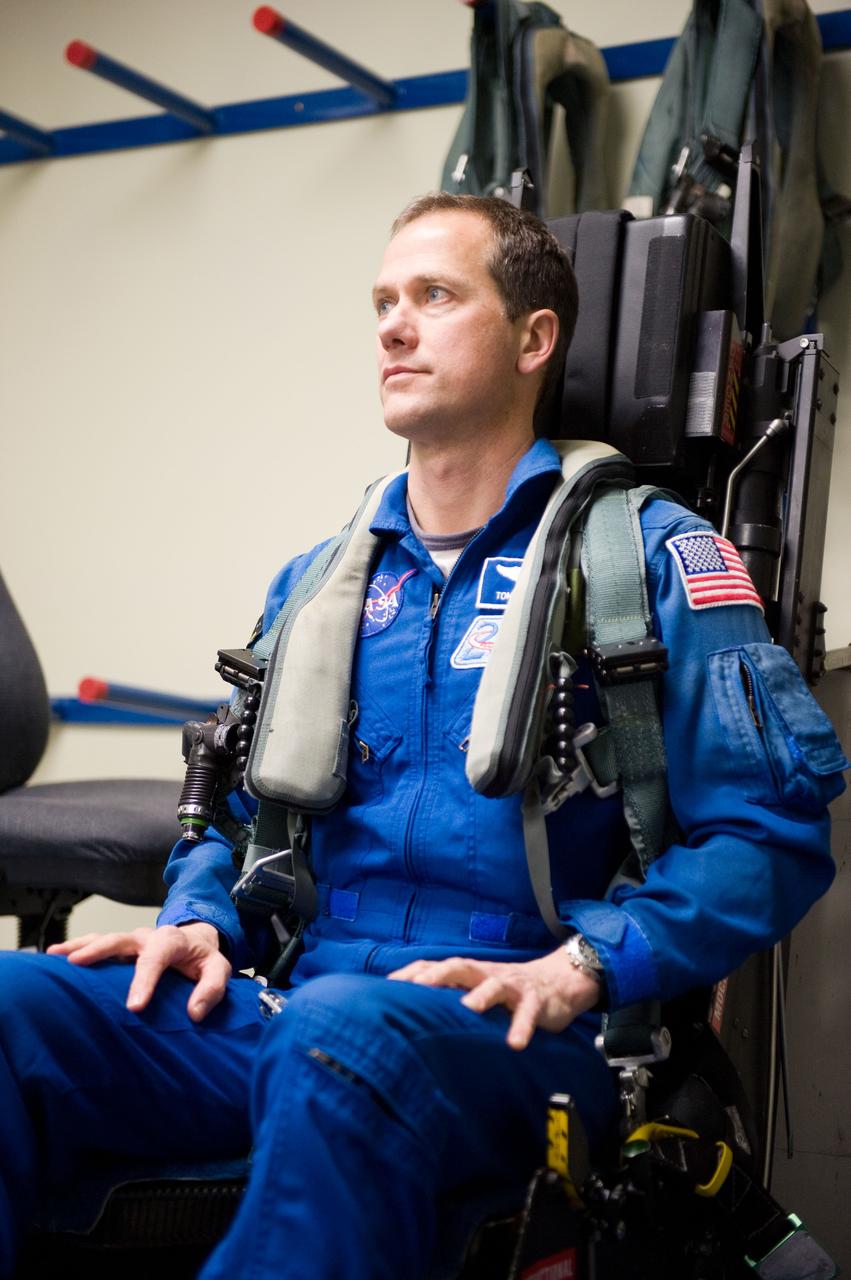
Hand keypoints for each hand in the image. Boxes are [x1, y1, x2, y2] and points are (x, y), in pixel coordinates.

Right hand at [47, 922, 231, 1022]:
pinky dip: (78, 948)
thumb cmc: (204, 959)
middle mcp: (147, 937)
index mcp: (172, 940)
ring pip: (103, 939)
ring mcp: (131, 941)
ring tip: (56, 956)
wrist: (197, 941)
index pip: (156, 958)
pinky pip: (98, 945)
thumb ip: (212, 989)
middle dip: (99, 951)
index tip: (134, 1007)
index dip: (145, 981)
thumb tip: (195, 1013)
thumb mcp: (219, 971)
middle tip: (77, 963)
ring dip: (80, 946)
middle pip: (120, 939)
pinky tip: (57, 957)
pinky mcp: (121, 948)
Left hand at [388, 949, 600, 1049]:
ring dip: (480, 996)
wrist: (557, 980)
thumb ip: (453, 995)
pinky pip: (528, 1013)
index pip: (436, 966)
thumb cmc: (508, 990)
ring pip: (494, 985)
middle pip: (459, 967)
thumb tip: (412, 1013)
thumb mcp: (479, 989)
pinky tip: (516, 1043)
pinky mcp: (536, 1001)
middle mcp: (487, 974)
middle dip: (437, 975)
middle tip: (417, 989)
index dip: (413, 973)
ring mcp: (512, 986)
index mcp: (471, 973)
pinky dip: (521, 1027)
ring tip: (467, 1009)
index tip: (387, 986)